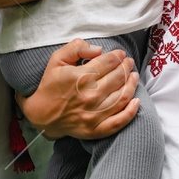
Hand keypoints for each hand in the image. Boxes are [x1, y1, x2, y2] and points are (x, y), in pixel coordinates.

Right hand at [18, 39, 139, 139]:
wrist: (41, 115)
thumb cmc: (50, 85)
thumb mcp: (56, 60)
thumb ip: (76, 48)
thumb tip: (99, 49)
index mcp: (80, 78)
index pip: (108, 63)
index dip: (117, 56)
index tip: (120, 54)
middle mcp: (89, 96)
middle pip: (117, 77)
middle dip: (126, 67)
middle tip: (128, 62)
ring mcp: (94, 115)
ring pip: (122, 97)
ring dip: (132, 84)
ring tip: (134, 76)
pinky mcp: (96, 129)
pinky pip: (119, 121)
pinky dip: (131, 111)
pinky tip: (137, 101)